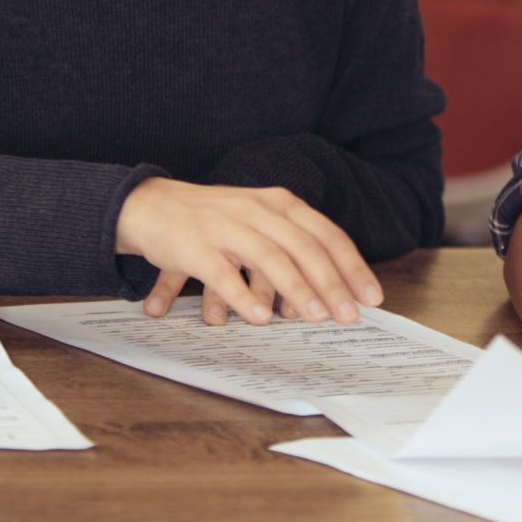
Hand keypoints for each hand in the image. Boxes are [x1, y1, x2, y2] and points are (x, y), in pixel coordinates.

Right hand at [117, 179, 381, 325]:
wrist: (150, 205)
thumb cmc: (214, 220)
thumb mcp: (259, 221)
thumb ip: (292, 248)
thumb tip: (330, 292)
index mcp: (278, 203)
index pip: (325, 234)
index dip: (351, 266)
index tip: (372, 297)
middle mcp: (257, 210)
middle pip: (304, 247)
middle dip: (331, 284)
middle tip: (349, 316)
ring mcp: (226, 226)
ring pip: (270, 258)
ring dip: (297, 289)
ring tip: (316, 318)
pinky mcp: (195, 246)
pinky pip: (223, 273)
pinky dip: (242, 296)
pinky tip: (260, 318)